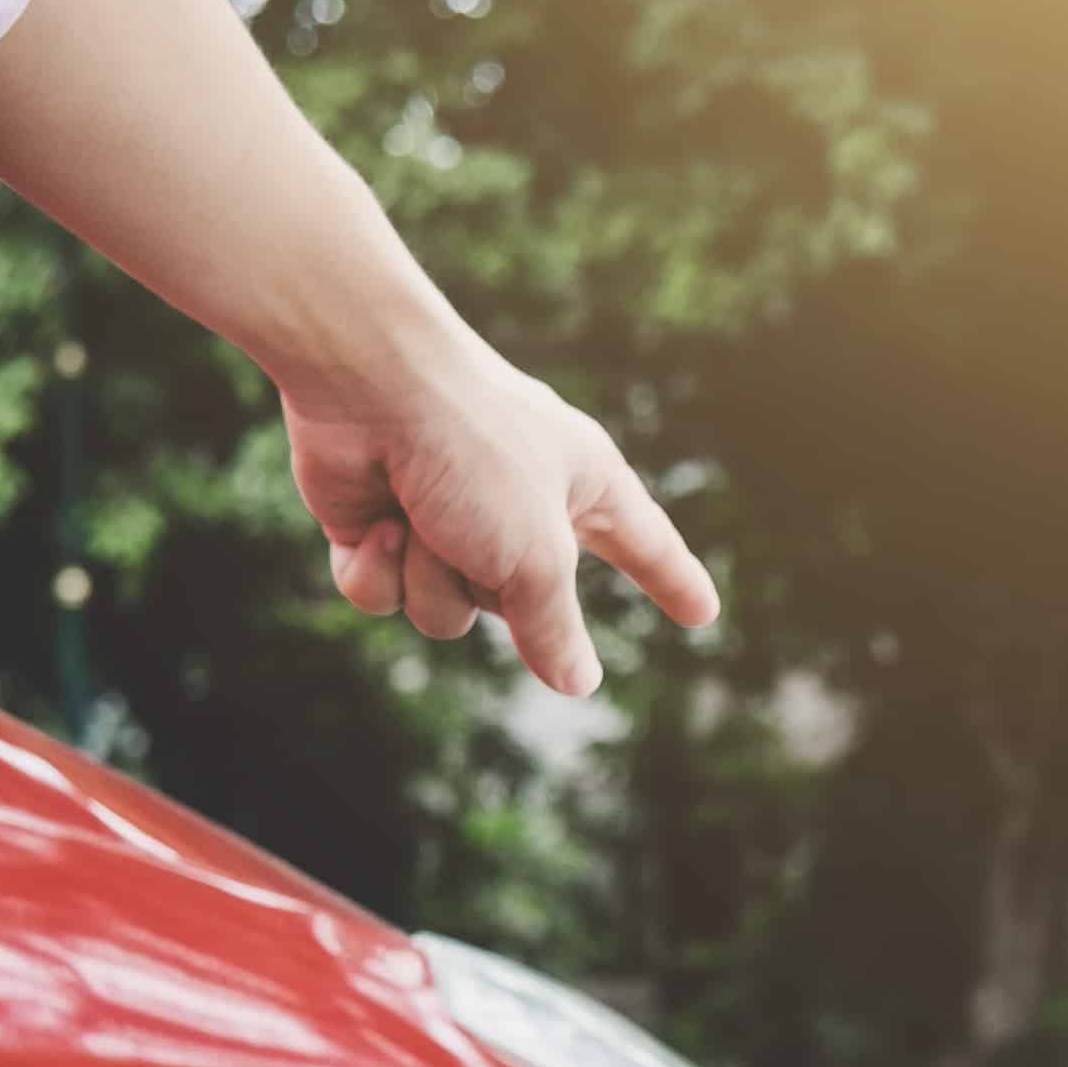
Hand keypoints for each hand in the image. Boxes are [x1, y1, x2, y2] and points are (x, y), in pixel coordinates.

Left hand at [280, 292, 717, 701]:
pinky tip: (376, 525)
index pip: (644, 546)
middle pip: (518, 606)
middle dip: (490, 583)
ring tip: (420, 520)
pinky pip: (386, 594)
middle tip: (476, 530)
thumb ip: (555, 628)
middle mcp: (518, 502)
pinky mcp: (380, 525)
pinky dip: (378, 570)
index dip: (673, 582)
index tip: (702, 612)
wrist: (366, 384)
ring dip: (429, 577)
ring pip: (445, 610)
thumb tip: (577, 682)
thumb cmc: (473, 452)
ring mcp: (445, 516)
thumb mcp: (535, 555)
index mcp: (582, 484)